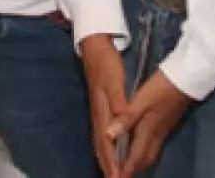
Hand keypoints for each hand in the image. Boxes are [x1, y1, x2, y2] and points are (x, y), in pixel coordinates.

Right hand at [79, 34, 128, 176]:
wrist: (94, 50)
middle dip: (107, 164)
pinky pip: (101, 134)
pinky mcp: (100, 108)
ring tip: (111, 172)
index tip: (116, 176)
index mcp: (102, 112)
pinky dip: (104, 147)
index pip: (106, 143)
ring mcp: (97, 112)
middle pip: (101, 146)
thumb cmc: (107, 64)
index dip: (111, 161)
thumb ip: (117, 100)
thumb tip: (119, 118)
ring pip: (100, 141)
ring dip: (105, 158)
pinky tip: (108, 150)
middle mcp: (98, 116)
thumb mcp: (114, 80)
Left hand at [108, 71, 190, 176]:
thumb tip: (109, 135)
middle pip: (143, 160)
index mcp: (147, 131)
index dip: (124, 170)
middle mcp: (155, 135)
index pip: (135, 158)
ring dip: (138, 161)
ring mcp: (162, 130)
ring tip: (125, 163)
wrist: (185, 80)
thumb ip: (126, 118)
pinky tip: (137, 144)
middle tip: (118, 173)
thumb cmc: (161, 88)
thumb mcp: (141, 100)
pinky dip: (142, 151)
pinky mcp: (165, 125)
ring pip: (149, 153)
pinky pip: (153, 146)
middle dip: (132, 169)